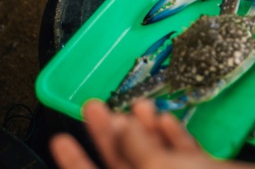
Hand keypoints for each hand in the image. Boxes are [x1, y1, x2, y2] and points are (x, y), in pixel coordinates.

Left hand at [50, 99, 254, 168]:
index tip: (60, 138)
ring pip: (153, 154)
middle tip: (93, 106)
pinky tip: (165, 117)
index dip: (77, 160)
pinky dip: (173, 133)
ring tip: (135, 104)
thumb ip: (144, 152)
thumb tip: (122, 128)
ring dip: (143, 126)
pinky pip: (182, 152)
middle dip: (109, 132)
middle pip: (125, 161)